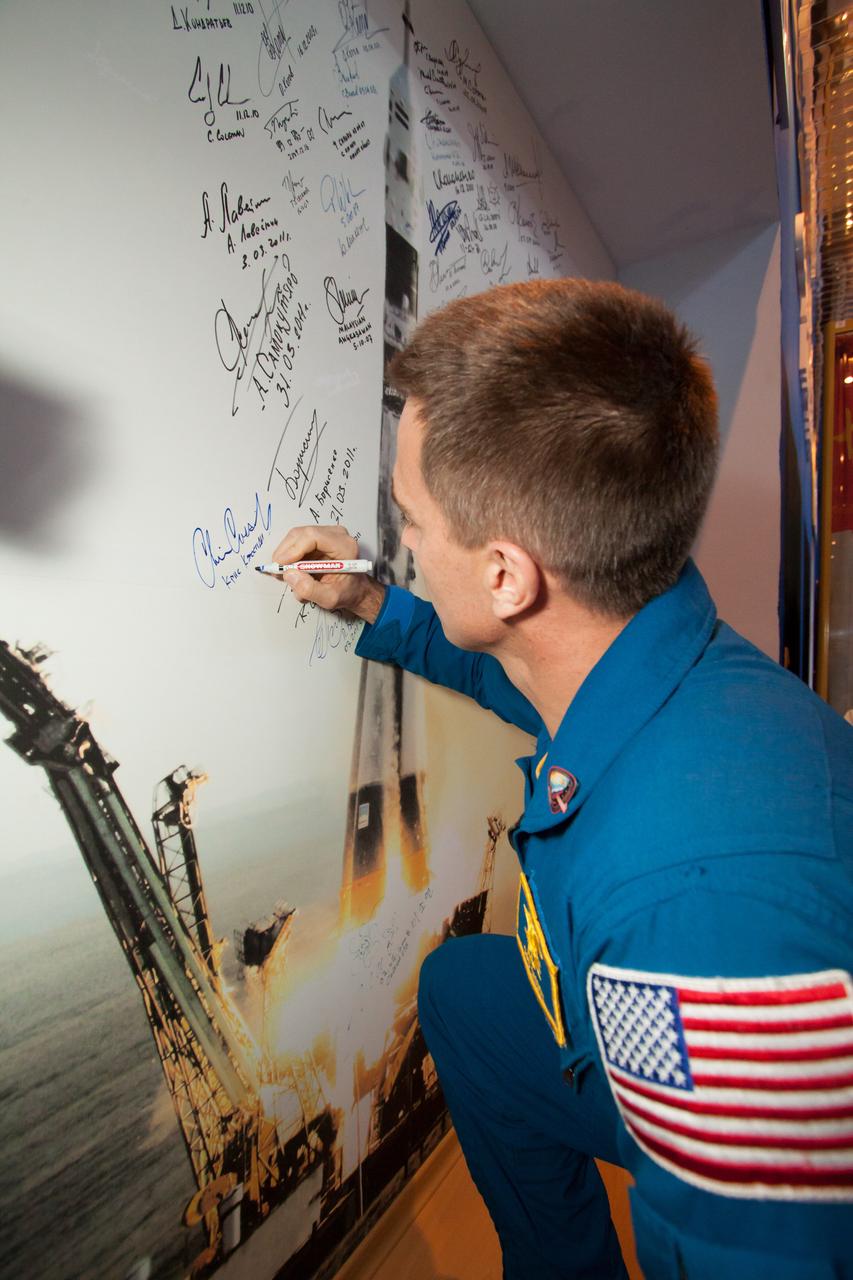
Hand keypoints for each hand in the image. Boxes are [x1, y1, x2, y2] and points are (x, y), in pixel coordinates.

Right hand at [268, 525, 385, 622]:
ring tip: (288, 575)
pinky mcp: (318, 538)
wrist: (354, 589)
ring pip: (295, 537)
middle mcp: (336, 535)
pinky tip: (294, 571)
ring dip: (286, 556)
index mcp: (344, 546)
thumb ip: (309, 589)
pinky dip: (290, 556)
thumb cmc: (347, 592)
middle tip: (278, 572)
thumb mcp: (329, 598)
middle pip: (300, 534)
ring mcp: (327, 534)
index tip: (282, 565)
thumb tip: (289, 574)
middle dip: (285, 553)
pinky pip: (296, 542)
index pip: (312, 536)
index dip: (293, 549)